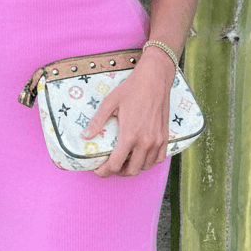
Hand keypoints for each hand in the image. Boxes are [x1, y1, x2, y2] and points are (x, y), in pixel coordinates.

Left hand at [81, 49, 174, 177]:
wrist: (154, 78)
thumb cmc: (131, 88)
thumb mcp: (110, 102)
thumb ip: (97, 121)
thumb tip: (85, 136)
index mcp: (130, 135)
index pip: (116, 165)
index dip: (104, 171)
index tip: (98, 170)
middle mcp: (145, 142)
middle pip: (131, 170)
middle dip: (118, 172)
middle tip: (110, 165)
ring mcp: (157, 140)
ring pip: (145, 166)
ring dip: (134, 167)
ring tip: (124, 160)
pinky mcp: (165, 136)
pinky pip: (158, 158)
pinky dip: (149, 161)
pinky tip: (140, 155)